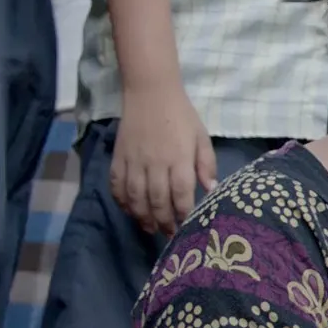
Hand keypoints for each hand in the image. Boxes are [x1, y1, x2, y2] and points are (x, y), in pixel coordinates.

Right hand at [113, 86, 216, 236]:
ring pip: (135, 197)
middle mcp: (155, 163)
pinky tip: (130, 210)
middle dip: (163, 222)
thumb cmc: (182, 116)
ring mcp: (134, 161)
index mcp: (179, 159)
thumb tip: (211, 190)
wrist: (150, 93)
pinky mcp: (118, 157)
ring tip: (150, 228)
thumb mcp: (202, 137)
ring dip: (142, 216)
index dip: (183, 213)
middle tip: (168, 234)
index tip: (187, 227)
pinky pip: (116, 185)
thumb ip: (206, 164)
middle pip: (157, 200)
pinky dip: (122, 201)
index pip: (181, 193)